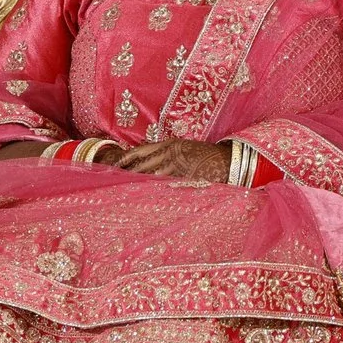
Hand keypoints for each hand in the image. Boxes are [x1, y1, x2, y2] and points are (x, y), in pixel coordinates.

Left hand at [111, 137, 232, 181]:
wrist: (228, 160)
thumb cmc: (206, 156)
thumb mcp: (184, 148)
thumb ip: (167, 154)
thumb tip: (150, 164)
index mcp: (169, 144)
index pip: (140, 150)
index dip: (126, 159)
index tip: (115, 166)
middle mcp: (170, 153)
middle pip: (142, 165)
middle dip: (128, 174)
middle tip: (113, 183)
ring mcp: (178, 166)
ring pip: (151, 176)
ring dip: (138, 185)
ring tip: (124, 193)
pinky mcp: (185, 178)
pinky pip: (166, 186)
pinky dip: (155, 191)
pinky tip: (145, 198)